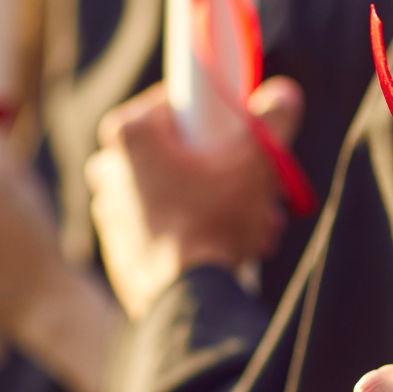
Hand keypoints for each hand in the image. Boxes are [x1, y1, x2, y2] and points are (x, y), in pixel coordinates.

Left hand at [85, 78, 303, 316]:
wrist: (188, 298)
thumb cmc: (214, 222)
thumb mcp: (258, 162)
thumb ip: (274, 120)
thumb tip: (283, 93)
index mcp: (130, 134)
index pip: (176, 100)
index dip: (214, 114)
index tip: (239, 131)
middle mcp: (110, 168)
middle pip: (177, 148)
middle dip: (219, 166)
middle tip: (253, 183)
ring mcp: (109, 209)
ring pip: (173, 188)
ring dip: (214, 200)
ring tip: (253, 223)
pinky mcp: (118, 245)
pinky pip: (161, 223)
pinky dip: (193, 226)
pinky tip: (229, 245)